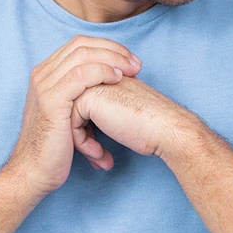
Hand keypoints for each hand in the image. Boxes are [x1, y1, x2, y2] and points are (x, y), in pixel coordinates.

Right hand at [6, 37, 140, 196]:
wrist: (35, 173)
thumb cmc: (55, 149)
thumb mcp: (70, 115)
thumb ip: (82, 96)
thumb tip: (110, 86)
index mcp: (46, 74)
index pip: (79, 45)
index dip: (108, 47)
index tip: (131, 61)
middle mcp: (42, 75)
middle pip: (82, 44)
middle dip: (114, 50)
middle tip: (137, 65)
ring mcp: (44, 86)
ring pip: (82, 55)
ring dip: (113, 60)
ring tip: (133, 72)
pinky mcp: (51, 100)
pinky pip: (80, 75)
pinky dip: (102, 73)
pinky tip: (118, 80)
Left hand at [73, 77, 192, 157]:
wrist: (165, 129)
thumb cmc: (149, 126)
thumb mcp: (120, 113)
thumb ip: (102, 110)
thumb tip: (83, 127)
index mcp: (104, 75)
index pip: (80, 105)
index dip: (86, 130)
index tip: (99, 150)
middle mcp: (95, 75)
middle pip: (71, 110)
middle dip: (80, 136)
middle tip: (97, 155)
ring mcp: (90, 83)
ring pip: (67, 117)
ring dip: (82, 143)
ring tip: (99, 157)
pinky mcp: (87, 97)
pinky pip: (71, 123)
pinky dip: (83, 144)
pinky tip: (100, 155)